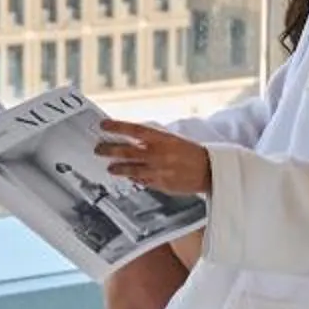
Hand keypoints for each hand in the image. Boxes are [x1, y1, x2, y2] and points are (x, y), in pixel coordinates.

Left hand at [95, 123, 211, 198]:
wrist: (209, 170)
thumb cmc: (191, 153)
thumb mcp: (173, 140)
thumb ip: (153, 140)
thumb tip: (133, 138)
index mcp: (163, 138)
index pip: (134, 130)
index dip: (117, 127)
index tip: (103, 125)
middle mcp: (159, 154)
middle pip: (127, 150)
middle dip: (110, 150)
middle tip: (98, 149)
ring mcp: (159, 170)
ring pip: (131, 169)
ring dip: (118, 168)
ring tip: (110, 168)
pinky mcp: (161, 184)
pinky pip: (142, 180)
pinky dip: (134, 177)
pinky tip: (128, 176)